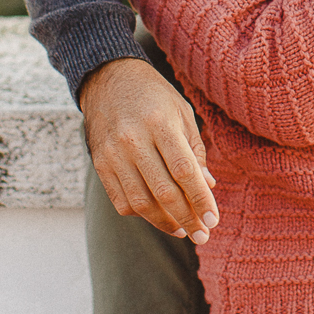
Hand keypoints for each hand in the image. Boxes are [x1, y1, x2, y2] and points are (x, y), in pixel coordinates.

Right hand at [78, 58, 220, 243]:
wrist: (108, 78)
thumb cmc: (154, 96)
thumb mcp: (182, 112)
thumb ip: (195, 150)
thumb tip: (208, 186)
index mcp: (160, 123)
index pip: (184, 171)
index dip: (200, 200)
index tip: (214, 221)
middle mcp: (133, 140)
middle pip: (164, 192)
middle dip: (187, 218)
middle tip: (202, 235)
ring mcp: (113, 153)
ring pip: (141, 202)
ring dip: (164, 222)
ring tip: (183, 230)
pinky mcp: (99, 164)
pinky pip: (121, 200)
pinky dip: (141, 214)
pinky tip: (158, 215)